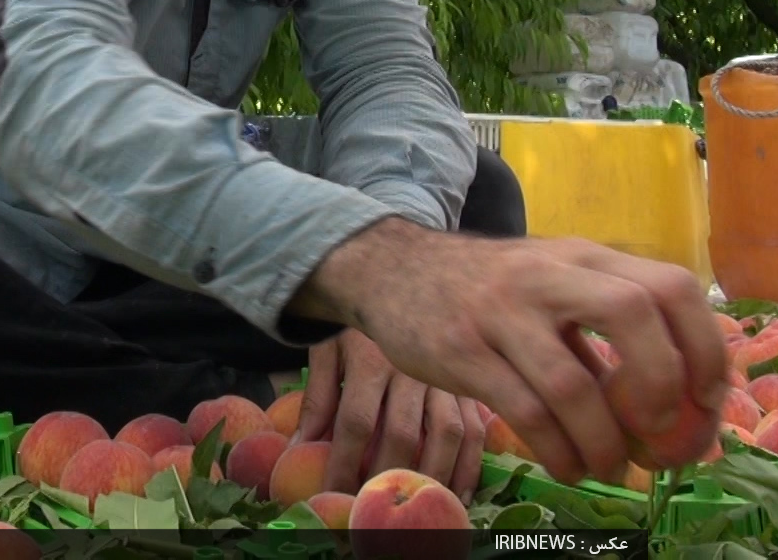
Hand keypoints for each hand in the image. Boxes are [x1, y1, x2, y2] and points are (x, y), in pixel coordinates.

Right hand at [289, 218, 727, 485]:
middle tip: (662, 433)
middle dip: (662, 385)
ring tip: (609, 467)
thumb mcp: (553, 282)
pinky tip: (568, 466)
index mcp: (584, 256)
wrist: (393, 269)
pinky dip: (559, 451)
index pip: (671, 285)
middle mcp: (549, 275)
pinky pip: (525, 412)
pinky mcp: (463, 351)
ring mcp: (503, 312)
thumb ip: (607, 324)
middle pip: (634, 311)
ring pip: (573, 383)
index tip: (708, 399)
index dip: (704, 346)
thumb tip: (683, 398)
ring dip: (604, 442)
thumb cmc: (491, 287)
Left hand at [294, 329, 485, 495]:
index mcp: (372, 358)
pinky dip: (471, 464)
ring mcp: (448, 373)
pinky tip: (459, 492)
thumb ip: (316, 397)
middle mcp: (413, 368)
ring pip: (447, 435)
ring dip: (431, 478)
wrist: (397, 268)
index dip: (343, 463)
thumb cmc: (355, 317)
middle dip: (384, 478)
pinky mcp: (470, 379)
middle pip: (402, 435)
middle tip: (372, 510)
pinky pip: (478, 427)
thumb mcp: (327, 347)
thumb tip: (299, 448)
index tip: (332, 494)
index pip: (356, 423)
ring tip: (416, 507)